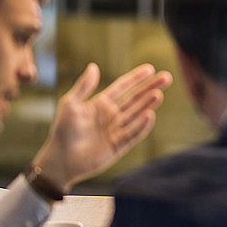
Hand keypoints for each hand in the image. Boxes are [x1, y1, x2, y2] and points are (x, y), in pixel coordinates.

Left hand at [33, 63, 172, 191]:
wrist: (60, 160)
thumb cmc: (63, 131)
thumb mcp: (70, 104)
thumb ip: (84, 86)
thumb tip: (94, 66)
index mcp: (101, 104)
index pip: (123, 87)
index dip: (136, 78)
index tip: (150, 69)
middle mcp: (112, 115)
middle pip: (136, 98)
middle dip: (150, 88)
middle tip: (166, 77)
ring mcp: (117, 130)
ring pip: (137, 114)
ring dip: (148, 104)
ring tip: (158, 94)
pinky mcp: (119, 145)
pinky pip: (134, 133)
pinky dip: (142, 125)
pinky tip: (150, 115)